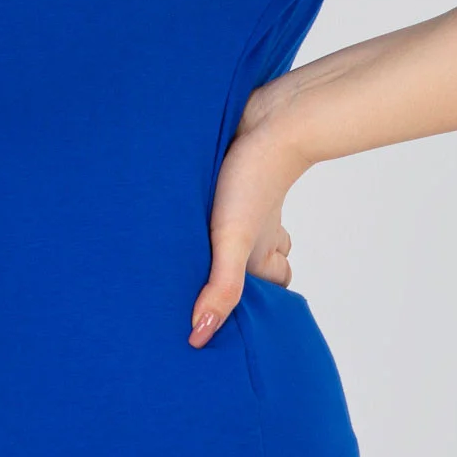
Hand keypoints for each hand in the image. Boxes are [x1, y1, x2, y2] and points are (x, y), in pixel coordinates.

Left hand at [189, 81, 311, 347]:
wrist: (269, 120)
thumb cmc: (253, 181)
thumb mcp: (232, 241)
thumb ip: (222, 287)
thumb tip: (200, 336)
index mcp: (259, 255)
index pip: (268, 293)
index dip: (252, 311)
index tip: (217, 325)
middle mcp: (256, 236)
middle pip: (258, 269)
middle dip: (237, 283)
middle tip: (199, 295)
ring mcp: (246, 210)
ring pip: (244, 237)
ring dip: (221, 248)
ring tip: (187, 260)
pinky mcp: (233, 183)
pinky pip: (228, 207)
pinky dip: (213, 216)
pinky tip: (188, 214)